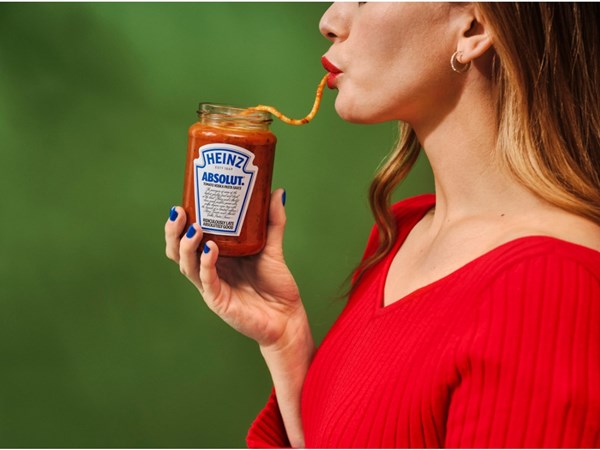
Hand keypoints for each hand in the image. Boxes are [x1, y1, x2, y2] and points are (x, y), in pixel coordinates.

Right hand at [165, 189, 304, 347]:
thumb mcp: (273, 248)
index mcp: (216, 257)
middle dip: (173, 232)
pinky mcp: (219, 301)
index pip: (188, 238)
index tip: (182, 201)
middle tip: (178, 212)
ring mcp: (211, 286)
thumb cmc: (276, 284)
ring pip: (187, 266)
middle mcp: (210, 270)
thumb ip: (272, 222)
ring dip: (186, 246)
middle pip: (178, 251)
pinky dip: (206, 264)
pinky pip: (207, 281)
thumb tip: (277, 191)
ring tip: (193, 228)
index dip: (180, 223)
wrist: (287, 316)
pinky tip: (209, 250)